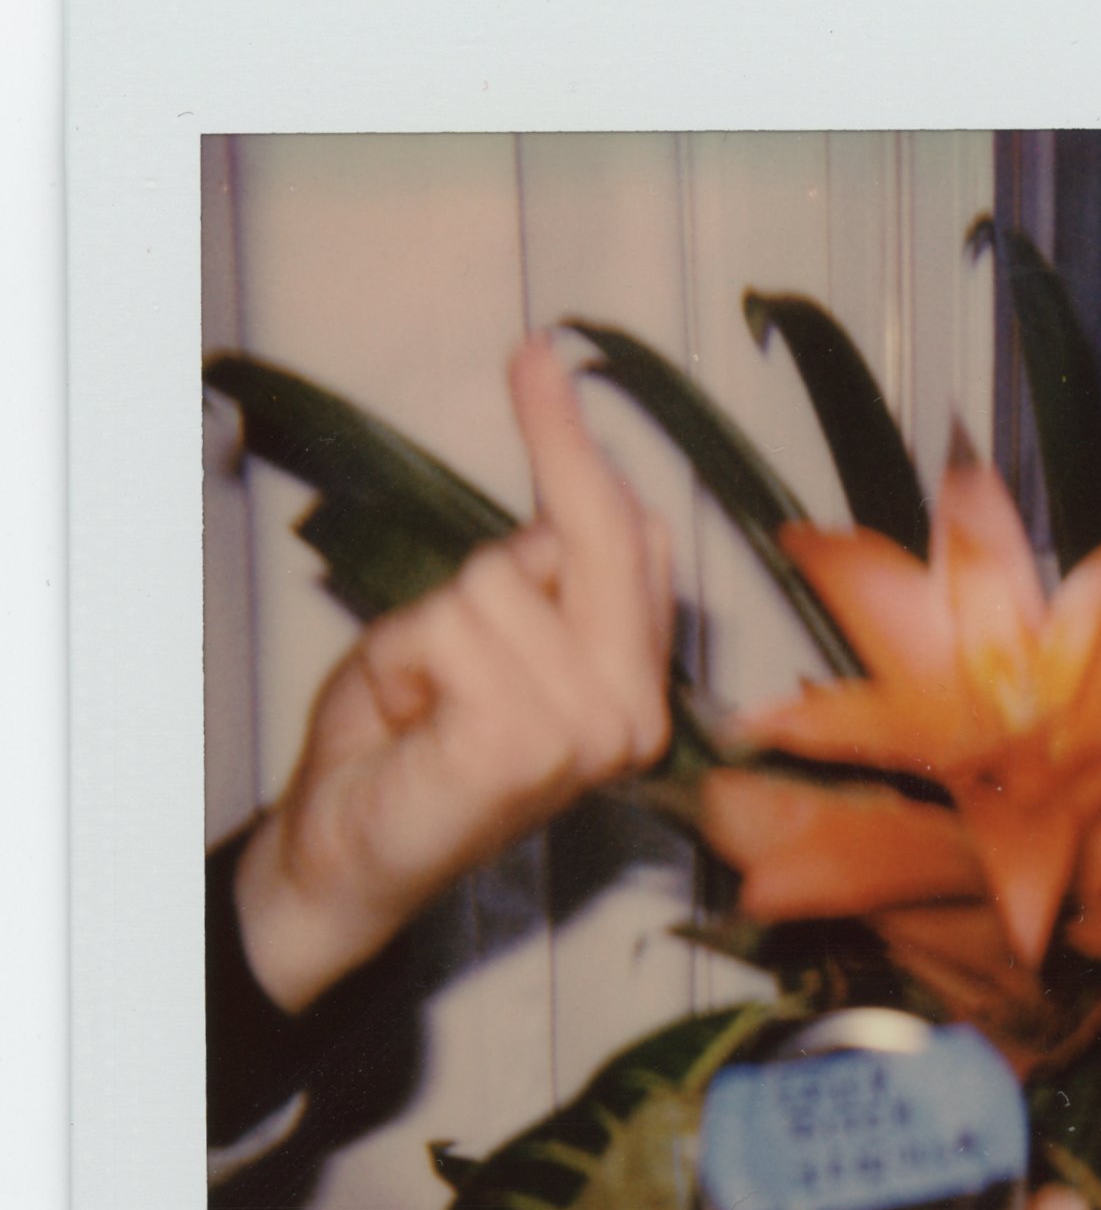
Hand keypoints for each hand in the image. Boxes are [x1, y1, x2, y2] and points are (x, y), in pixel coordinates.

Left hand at [234, 336, 675, 1012]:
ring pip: (494, 580)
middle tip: (530, 353)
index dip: (581, 452)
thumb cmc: (413, 752)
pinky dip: (410, 656)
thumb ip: (557, 583)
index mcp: (636, 693)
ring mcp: (585, 734)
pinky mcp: (523, 744)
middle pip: (598, 539)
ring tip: (427, 693)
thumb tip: (627, 505)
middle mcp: (630, 716)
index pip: (633, 546)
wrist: (353, 857)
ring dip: (433, 625)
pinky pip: (454, 624)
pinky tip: (418, 712)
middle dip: (557, 446)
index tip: (543, 363)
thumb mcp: (488, 643)